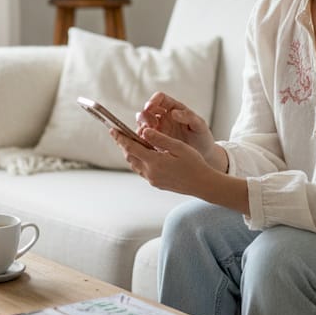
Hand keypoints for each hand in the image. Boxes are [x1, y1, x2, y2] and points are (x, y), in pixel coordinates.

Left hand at [109, 126, 247, 214]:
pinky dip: (139, 161)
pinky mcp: (157, 184)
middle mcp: (151, 172)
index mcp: (155, 161)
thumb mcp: (178, 147)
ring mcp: (153, 180)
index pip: (131, 147)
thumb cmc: (194, 163)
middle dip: (123, 145)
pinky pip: (142, 171)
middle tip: (119, 134)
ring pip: (135, 165)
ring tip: (130, 143)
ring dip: (131, 153)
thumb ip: (159, 139)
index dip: (120, 138)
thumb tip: (143, 131)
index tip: (112, 130)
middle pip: (130, 156)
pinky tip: (143, 154)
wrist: (203, 184)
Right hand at [136, 92, 223, 170]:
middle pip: (147, 110)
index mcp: (174, 108)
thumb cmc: (202, 137)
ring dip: (142, 127)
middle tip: (151, 125)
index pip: (160, 98)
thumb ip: (188, 117)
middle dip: (145, 115)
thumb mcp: (200, 126)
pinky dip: (142, 139)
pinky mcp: (155, 141)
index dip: (153, 100)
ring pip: (142, 123)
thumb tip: (173, 112)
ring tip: (148, 136)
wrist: (204, 155)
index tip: (150, 107)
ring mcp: (158, 129)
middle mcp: (164, 116)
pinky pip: (143, 137)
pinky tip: (146, 144)